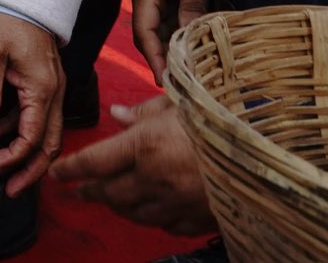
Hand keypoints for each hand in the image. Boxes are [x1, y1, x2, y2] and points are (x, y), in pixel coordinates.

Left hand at [0, 10, 63, 194]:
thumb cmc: (4, 16)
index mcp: (43, 88)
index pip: (34, 137)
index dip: (14, 158)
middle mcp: (55, 92)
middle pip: (50, 143)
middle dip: (32, 171)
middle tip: (11, 192)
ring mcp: (54, 86)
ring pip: (48, 131)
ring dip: (29, 154)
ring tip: (5, 170)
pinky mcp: (46, 80)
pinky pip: (41, 114)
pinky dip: (25, 130)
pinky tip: (3, 134)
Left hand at [52, 96, 215, 234]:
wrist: (271, 149)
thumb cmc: (222, 116)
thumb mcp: (179, 103)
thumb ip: (143, 113)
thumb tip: (116, 114)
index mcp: (145, 146)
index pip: (94, 161)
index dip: (70, 168)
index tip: (56, 173)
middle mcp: (156, 179)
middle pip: (110, 193)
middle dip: (90, 191)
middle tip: (79, 189)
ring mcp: (178, 203)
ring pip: (134, 213)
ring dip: (118, 206)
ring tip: (109, 199)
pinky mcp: (200, 219)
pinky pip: (165, 225)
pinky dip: (152, 218)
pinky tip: (149, 211)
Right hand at [129, 0, 215, 81]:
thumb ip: (192, 7)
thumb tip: (190, 43)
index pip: (144, 33)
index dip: (155, 59)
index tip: (167, 83)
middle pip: (150, 37)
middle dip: (164, 61)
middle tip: (182, 88)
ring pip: (162, 32)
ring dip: (174, 51)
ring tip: (191, 77)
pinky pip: (173, 22)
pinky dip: (182, 38)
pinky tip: (196, 53)